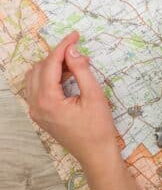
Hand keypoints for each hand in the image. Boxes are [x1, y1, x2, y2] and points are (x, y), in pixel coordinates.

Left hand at [25, 31, 118, 166]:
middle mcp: (36, 105)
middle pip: (39, 68)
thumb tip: (73, 51)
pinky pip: (37, 88)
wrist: (96, 153)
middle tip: (77, 50)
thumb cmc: (98, 127)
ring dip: (51, 66)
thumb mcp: (94, 96)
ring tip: (73, 63)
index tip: (75, 35)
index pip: (50, 64)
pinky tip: (67, 76)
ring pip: (35, 77)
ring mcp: (36, 111)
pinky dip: (49, 77)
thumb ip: (82, 71)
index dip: (63, 46)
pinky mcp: (41, 114)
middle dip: (57, 55)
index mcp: (48, 100)